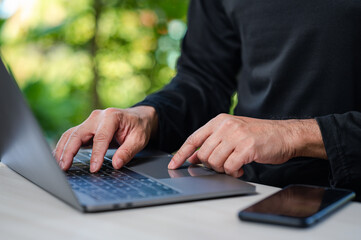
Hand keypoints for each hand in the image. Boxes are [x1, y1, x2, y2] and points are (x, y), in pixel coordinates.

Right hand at [54, 106, 157, 171]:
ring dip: (63, 149)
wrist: (138, 117)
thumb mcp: (139, 139)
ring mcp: (90, 121)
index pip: (101, 137)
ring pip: (71, 134)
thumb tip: (116, 164)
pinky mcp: (86, 127)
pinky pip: (72, 136)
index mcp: (112, 117)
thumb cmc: (138, 127)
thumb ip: (128, 151)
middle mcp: (97, 117)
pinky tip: (60, 157)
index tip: (93, 168)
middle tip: (65, 167)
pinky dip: (64, 146)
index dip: (96, 154)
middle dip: (70, 151)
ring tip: (59, 165)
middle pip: (78, 134)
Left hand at [168, 114, 326, 177]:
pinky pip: (229, 167)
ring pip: (214, 162)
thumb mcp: (232, 133)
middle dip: (211, 165)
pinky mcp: (247, 147)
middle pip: (203, 154)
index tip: (173, 165)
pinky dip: (234, 171)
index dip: (181, 153)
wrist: (284, 134)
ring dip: (223, 169)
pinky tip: (242, 168)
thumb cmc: (258, 135)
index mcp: (219, 121)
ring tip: (235, 165)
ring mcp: (236, 136)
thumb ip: (213, 142)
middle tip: (225, 164)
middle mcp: (225, 126)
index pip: (193, 138)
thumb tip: (193, 158)